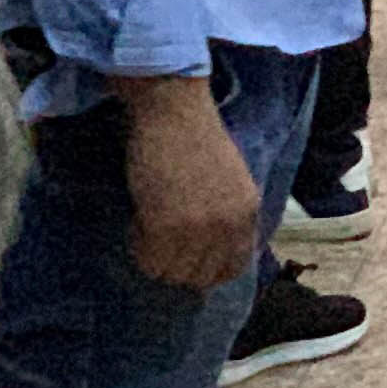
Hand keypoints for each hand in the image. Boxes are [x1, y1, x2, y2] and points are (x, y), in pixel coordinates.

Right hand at [120, 77, 260, 290]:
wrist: (173, 111)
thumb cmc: (197, 138)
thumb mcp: (231, 182)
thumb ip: (227, 218)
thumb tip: (209, 253)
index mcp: (248, 214)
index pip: (233, 268)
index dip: (206, 269)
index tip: (187, 258)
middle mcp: (227, 227)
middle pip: (199, 276)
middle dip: (177, 265)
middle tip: (160, 241)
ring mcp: (197, 229)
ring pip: (171, 273)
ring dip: (155, 257)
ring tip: (148, 227)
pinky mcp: (165, 226)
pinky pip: (148, 259)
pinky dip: (138, 246)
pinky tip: (138, 221)